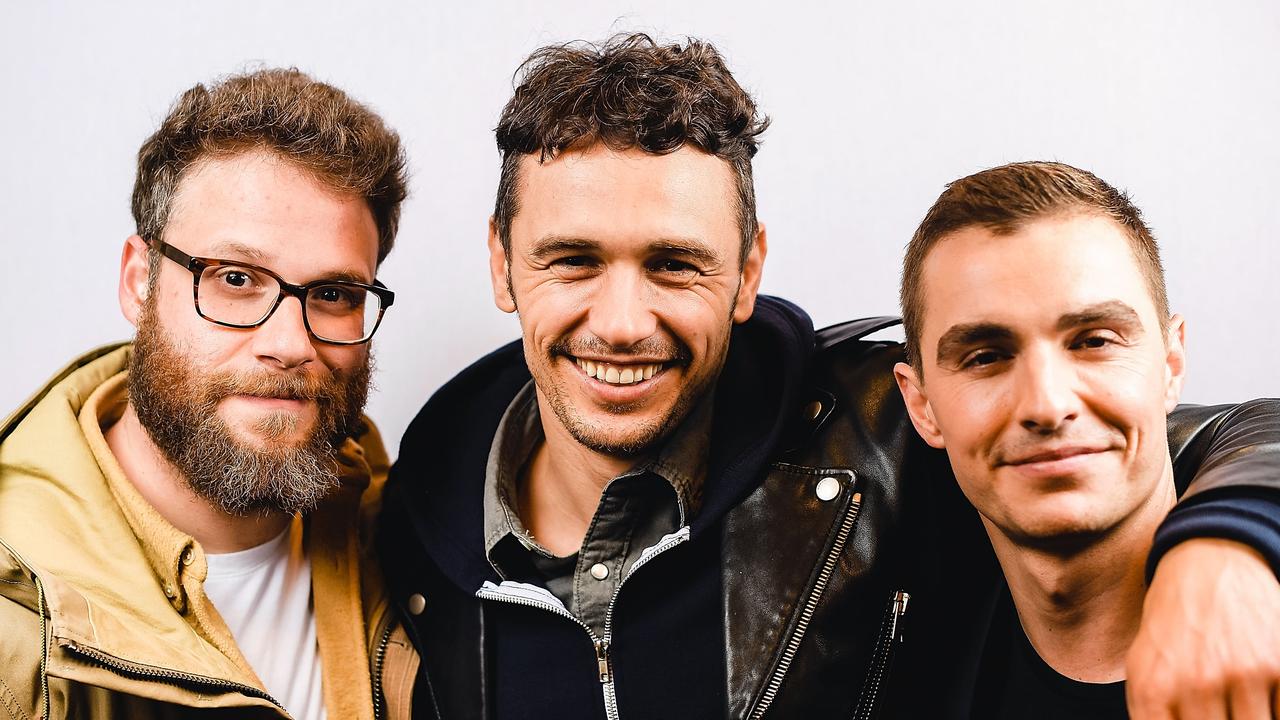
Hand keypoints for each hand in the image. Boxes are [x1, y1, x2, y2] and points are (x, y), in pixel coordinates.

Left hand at [1127, 538, 1279, 718]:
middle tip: (1224, 710)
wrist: (1209, 564)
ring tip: (1238, 700)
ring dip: (1248, 717)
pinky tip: (1262, 694)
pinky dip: (1274, 709)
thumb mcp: (1144, 670)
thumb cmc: (1173, 626)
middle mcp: (1194, 684)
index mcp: (1153, 691)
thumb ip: (1153, 716)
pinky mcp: (1278, 663)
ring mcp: (1240, 674)